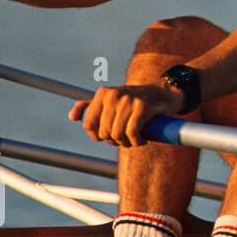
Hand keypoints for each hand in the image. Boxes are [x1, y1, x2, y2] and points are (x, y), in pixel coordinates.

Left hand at [70, 82, 184, 146]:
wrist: (164, 93)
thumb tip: (72, 117)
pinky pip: (132, 133)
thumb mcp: (112, 101)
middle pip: (104, 131)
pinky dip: (136, 141)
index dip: (97, 135)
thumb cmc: (136, 101)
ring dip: (126, 143)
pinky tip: (142, 141)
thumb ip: (91, 107)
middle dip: (114, 141)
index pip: (88, 123)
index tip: (109, 137)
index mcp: (103, 93)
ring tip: (133, 141)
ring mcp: (128, 100)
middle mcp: (113, 95)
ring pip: (117, 134)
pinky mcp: (142, 107)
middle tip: (125, 139)